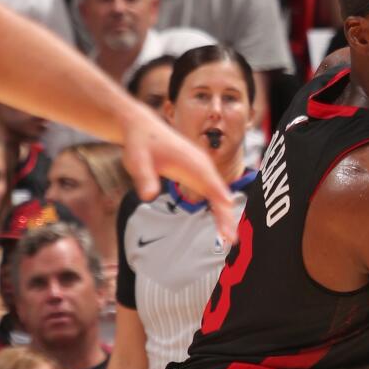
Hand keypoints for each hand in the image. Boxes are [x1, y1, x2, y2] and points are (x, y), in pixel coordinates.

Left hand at [122, 102, 237, 243]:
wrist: (143, 128)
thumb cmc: (141, 144)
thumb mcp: (138, 162)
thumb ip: (144, 178)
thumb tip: (148, 196)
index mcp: (193, 163)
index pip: (214, 189)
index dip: (222, 210)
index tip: (227, 228)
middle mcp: (203, 165)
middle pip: (221, 194)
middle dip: (227, 217)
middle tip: (231, 240)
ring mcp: (203, 168)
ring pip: (220, 194)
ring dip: (225, 214)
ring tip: (228, 237)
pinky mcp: (199, 172)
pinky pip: (213, 191)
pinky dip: (219, 206)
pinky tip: (221, 222)